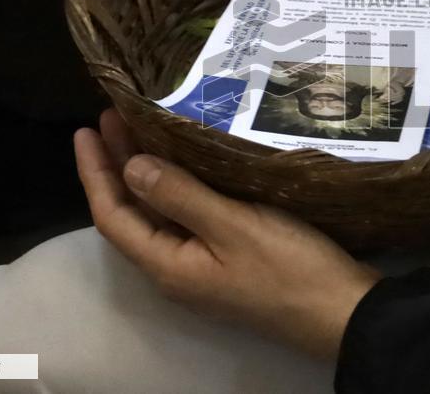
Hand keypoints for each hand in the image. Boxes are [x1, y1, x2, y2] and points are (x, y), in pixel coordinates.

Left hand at [75, 108, 379, 358]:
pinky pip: (186, 217)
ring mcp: (202, 266)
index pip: (113, 215)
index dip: (95, 171)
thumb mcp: (233, 226)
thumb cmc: (288, 268)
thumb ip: (180, 196)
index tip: (87, 128)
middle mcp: (176, 269)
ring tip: (140, 129)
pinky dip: (177, 185)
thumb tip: (130, 166)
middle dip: (117, 165)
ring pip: (159, 214)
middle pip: (132, 214)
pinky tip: (188, 161)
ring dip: (146, 172)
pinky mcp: (227, 259)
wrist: (341, 311)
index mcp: (167, 265)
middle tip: (113, 117)